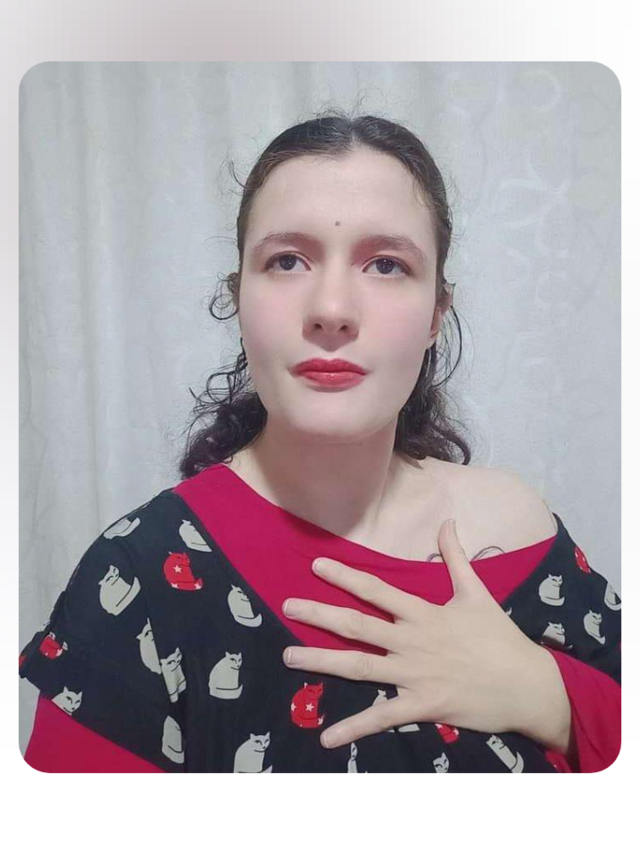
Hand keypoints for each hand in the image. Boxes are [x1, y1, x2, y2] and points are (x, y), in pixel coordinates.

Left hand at [282, 519, 561, 748]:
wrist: (527, 684)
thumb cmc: (500, 638)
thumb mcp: (477, 592)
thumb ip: (456, 557)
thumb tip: (448, 522)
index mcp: (423, 613)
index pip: (376, 591)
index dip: (345, 577)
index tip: (316, 566)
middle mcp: (411, 641)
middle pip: (357, 626)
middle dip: (319, 615)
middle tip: (287, 606)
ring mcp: (413, 674)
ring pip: (359, 667)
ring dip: (322, 662)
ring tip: (289, 657)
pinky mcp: (421, 705)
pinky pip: (381, 717)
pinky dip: (353, 728)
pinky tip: (326, 737)